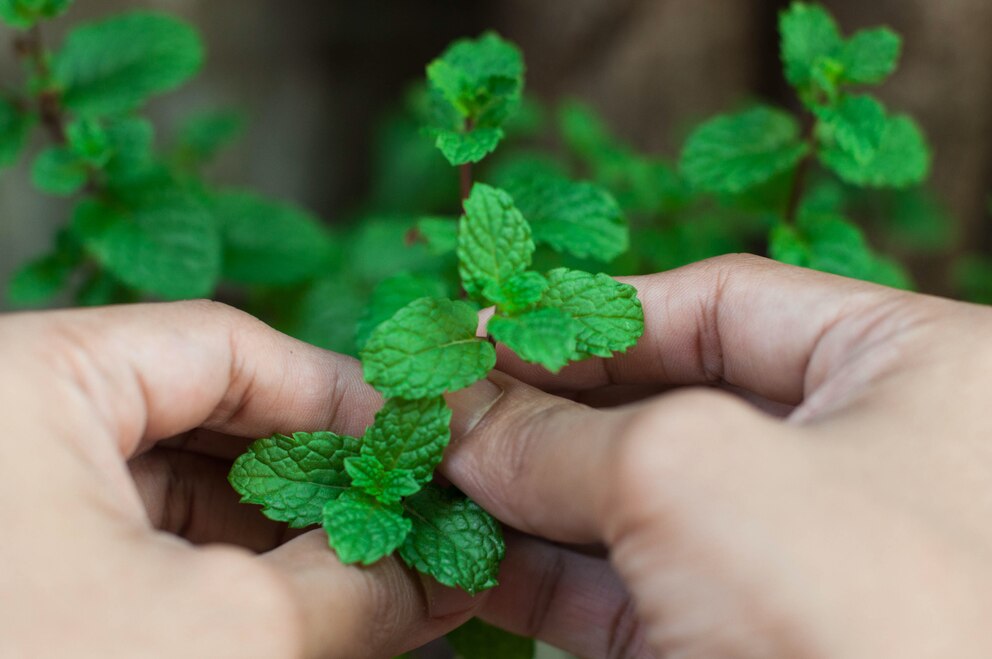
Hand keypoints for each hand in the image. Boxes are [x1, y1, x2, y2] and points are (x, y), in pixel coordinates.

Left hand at [0, 301, 484, 657]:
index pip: (223, 345)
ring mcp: (5, 504)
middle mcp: (7, 426)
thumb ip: (356, 588)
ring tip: (371, 575)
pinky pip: (132, 549)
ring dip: (275, 537)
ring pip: (170, 492)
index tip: (421, 446)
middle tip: (408, 520)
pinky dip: (218, 578)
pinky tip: (294, 608)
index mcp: (26, 382)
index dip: (338, 394)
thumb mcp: (222, 638)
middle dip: (316, 478)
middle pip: (202, 417)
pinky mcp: (16, 572)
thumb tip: (448, 570)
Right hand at [445, 254, 991, 657]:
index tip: (481, 335)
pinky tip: (464, 555)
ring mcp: (800, 557)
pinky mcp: (748, 639)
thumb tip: (446, 409)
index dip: (588, 316)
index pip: (718, 302)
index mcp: (901, 367)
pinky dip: (543, 574)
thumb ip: (555, 436)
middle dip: (539, 413)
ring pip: (635, 506)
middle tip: (436, 410)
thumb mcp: (688, 481)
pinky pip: (629, 589)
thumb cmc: (862, 616)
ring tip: (425, 479)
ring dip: (523, 496)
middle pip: (663, 404)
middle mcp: (859, 456)